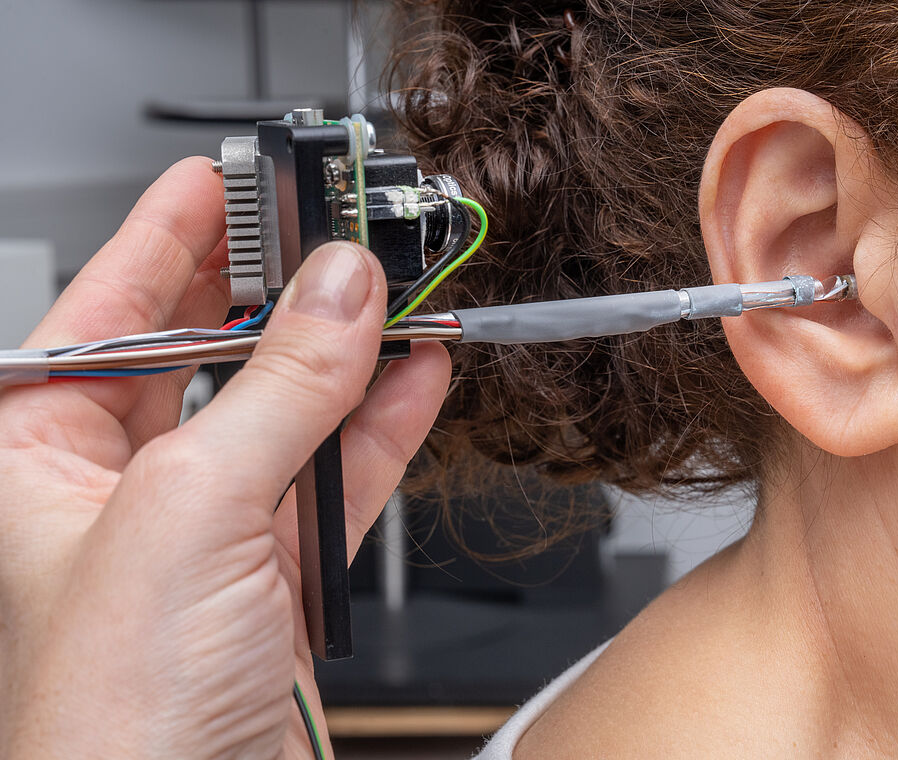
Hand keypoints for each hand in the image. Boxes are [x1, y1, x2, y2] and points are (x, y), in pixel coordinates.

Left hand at [0, 158, 451, 757]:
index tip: (234, 177)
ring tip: (401, 292)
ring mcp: (208, 526)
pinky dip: (383, 423)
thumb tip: (342, 294)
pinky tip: (416, 374)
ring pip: (288, 408)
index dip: (175, 233)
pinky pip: (338, 472)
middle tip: (340, 229)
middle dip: (282, 289)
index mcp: (38, 451)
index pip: (115, 306)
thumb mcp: (189, 511)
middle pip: (211, 349)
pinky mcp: (278, 570)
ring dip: (351, 353)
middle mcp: (118, 483)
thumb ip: (277, 391)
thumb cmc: (109, 718)